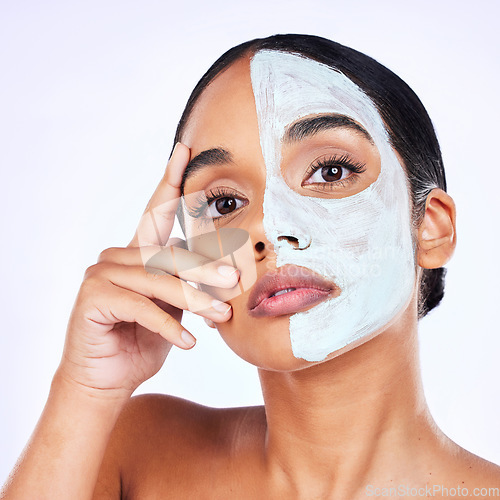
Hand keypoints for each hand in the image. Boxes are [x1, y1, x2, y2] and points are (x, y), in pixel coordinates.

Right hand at [56, 143, 238, 398]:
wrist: (108, 381)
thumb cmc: (143, 342)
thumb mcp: (175, 309)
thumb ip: (189, 284)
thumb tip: (226, 269)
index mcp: (137, 253)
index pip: (156, 212)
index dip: (170, 180)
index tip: (185, 149)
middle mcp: (117, 256)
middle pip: (169, 252)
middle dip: (204, 268)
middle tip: (235, 281)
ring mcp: (101, 274)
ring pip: (158, 279)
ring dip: (193, 299)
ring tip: (220, 316)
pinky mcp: (93, 298)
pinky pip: (140, 306)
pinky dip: (167, 325)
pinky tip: (188, 342)